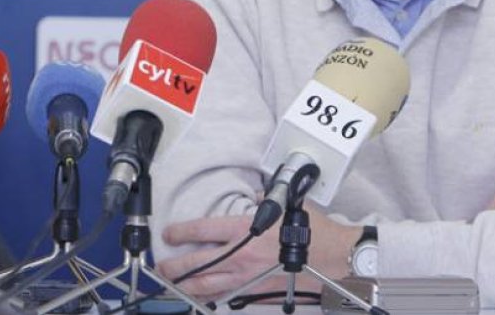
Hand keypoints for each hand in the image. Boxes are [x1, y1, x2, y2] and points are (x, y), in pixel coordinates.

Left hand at [158, 211, 358, 302]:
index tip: (169, 234)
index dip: (181, 232)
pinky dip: (215, 296)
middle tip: (162, 267)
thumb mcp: (284, 206)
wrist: (332, 256)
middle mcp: (241, 255)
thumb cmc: (310, 231)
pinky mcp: (258, 291)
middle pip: (198, 263)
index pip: (203, 230)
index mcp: (244, 230)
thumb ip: (263, 201)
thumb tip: (254, 199)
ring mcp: (248, 277)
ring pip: (209, 285)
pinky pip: (231, 295)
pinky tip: (206, 296)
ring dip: (188, 285)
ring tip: (175, 285)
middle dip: (175, 266)